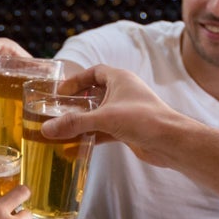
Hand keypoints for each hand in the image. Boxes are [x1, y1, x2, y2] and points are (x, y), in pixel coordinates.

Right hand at [44, 65, 182, 168]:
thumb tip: (47, 129)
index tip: (61, 90)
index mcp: (120, 79)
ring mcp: (126, 112)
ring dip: (83, 121)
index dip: (77, 79)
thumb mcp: (105, 118)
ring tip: (63, 128)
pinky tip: (76, 146)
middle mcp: (123, 93)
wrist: (171, 142)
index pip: (94, 72)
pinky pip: (104, 130)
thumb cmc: (144, 120)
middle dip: (77, 102)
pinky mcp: (128, 129)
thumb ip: (75, 123)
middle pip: (95, 93)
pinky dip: (91, 136)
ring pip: (98, 113)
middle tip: (59, 110)